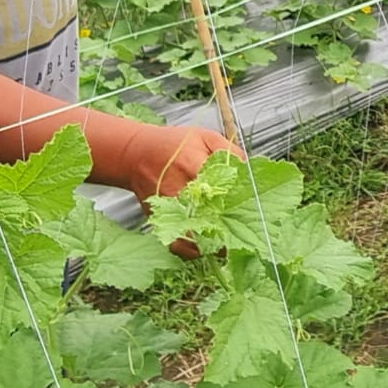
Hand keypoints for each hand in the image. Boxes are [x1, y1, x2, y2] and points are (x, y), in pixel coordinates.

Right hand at [127, 124, 246, 259]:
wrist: (137, 154)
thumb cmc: (174, 145)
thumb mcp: (205, 137)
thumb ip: (229, 151)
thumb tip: (248, 168)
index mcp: (193, 165)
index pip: (220, 188)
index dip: (236, 201)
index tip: (250, 208)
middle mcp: (180, 189)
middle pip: (209, 215)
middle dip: (228, 226)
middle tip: (245, 232)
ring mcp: (169, 208)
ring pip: (194, 234)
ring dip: (213, 241)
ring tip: (229, 245)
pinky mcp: (161, 220)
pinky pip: (176, 244)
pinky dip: (191, 250)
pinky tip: (206, 248)